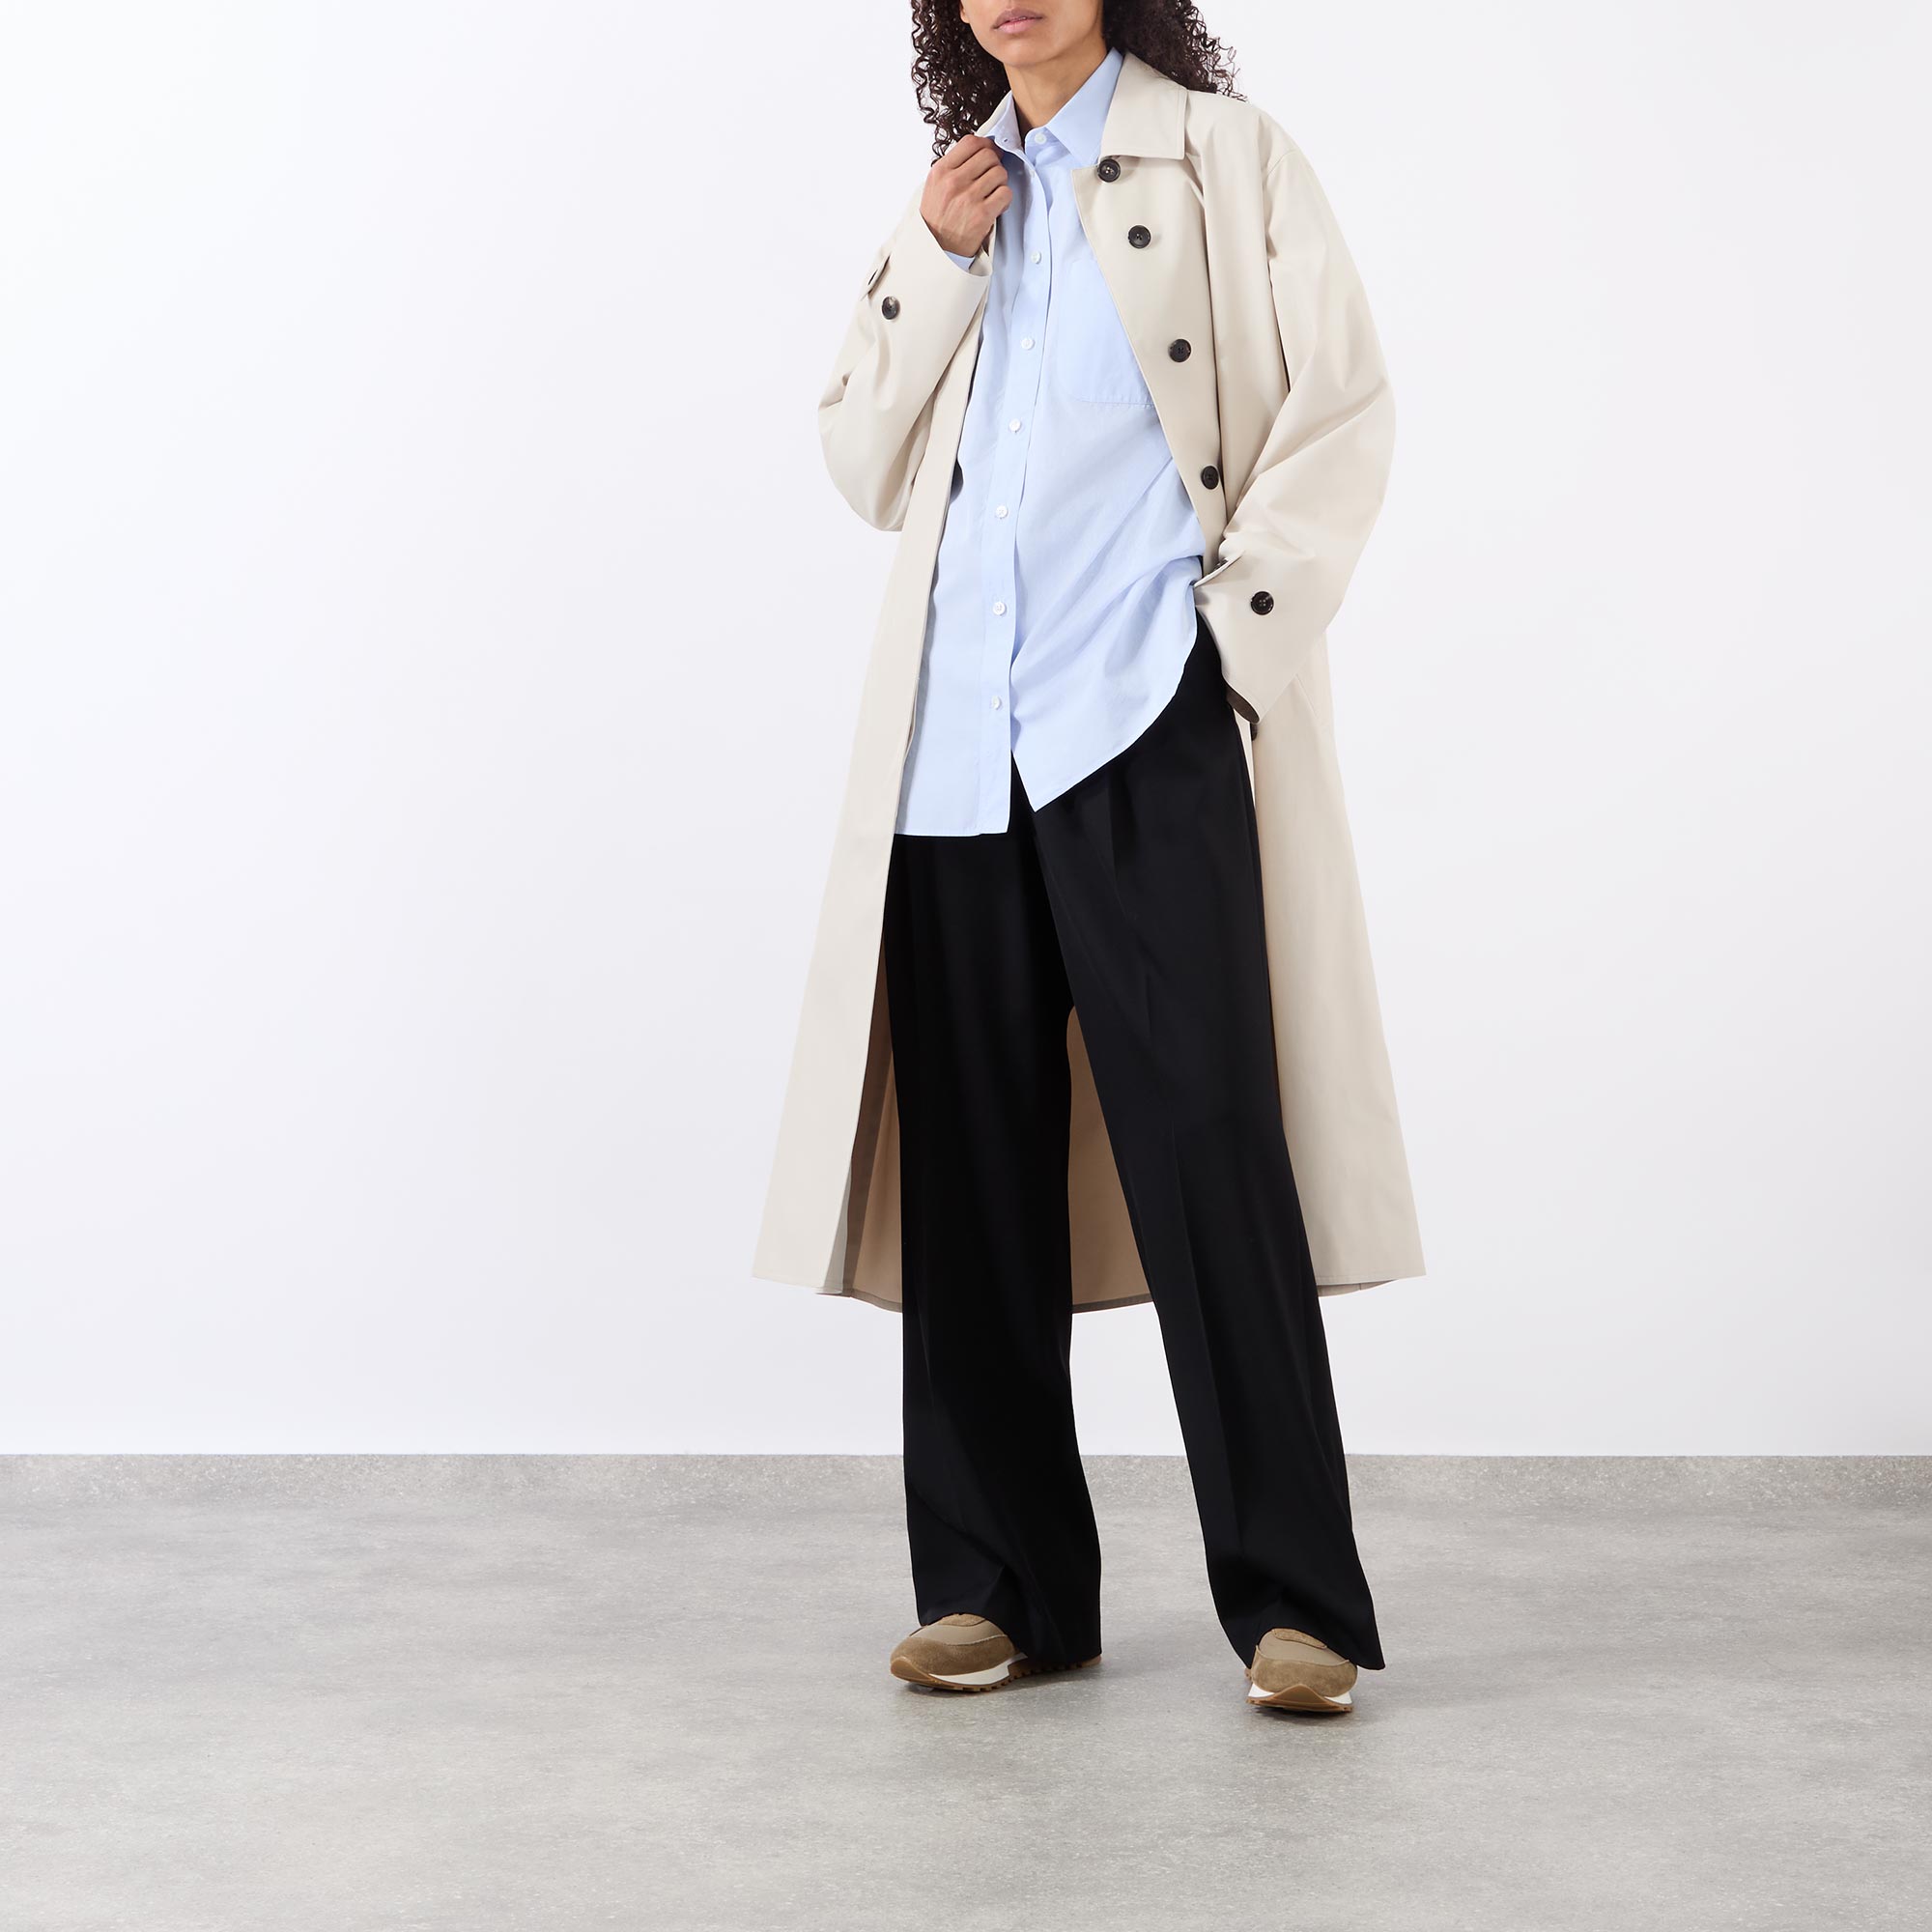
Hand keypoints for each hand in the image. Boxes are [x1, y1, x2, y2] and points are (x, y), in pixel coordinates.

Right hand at [920, 135, 1010, 257]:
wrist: (937, 249)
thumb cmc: (937, 218)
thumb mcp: (934, 186)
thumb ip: (953, 167)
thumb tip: (980, 150)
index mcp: (941, 171)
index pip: (971, 142)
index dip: (986, 144)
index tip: (990, 152)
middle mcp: (954, 181)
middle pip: (988, 155)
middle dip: (995, 164)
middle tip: (992, 176)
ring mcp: (969, 198)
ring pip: (1000, 173)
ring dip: (1000, 182)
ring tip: (992, 193)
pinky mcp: (982, 214)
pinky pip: (1005, 193)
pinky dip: (1005, 199)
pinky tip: (996, 206)